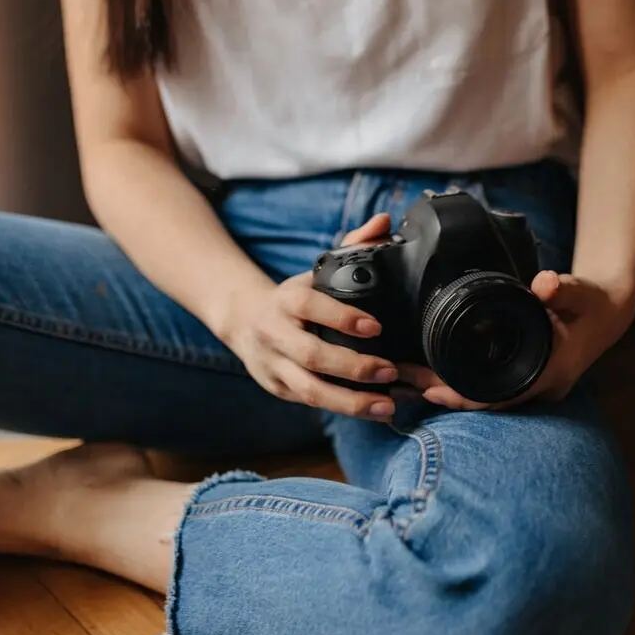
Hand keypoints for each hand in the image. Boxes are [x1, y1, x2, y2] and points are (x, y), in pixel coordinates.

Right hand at [227, 214, 400, 418]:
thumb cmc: (294, 298)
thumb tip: (384, 222)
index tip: (377, 327)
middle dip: (353, 367)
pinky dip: (345, 409)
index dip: (342, 318)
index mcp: (286, 300)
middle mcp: (275, 334)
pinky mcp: (280, 390)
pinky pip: (313, 404)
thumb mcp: (316, 271)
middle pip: (312, 356)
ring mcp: (274, 366)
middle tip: (391, 371)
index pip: (311, 307)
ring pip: (311, 390)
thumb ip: (352, 246)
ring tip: (387, 406)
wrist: (243, 322)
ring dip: (351, 401)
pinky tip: (374, 412)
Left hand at [399, 270, 633, 410]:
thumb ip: (562, 288)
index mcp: (550, 373)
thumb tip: (545, 284)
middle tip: (400, 381)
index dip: (463, 396)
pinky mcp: (526, 380)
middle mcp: (540, 387)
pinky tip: (431, 377)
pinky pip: (488, 390)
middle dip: (442, 394)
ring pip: (483, 399)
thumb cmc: (592, 303)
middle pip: (483, 402)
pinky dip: (461, 385)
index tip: (429, 390)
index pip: (499, 396)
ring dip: (447, 391)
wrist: (609, 312)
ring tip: (404, 381)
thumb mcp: (579, 291)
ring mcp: (533, 387)